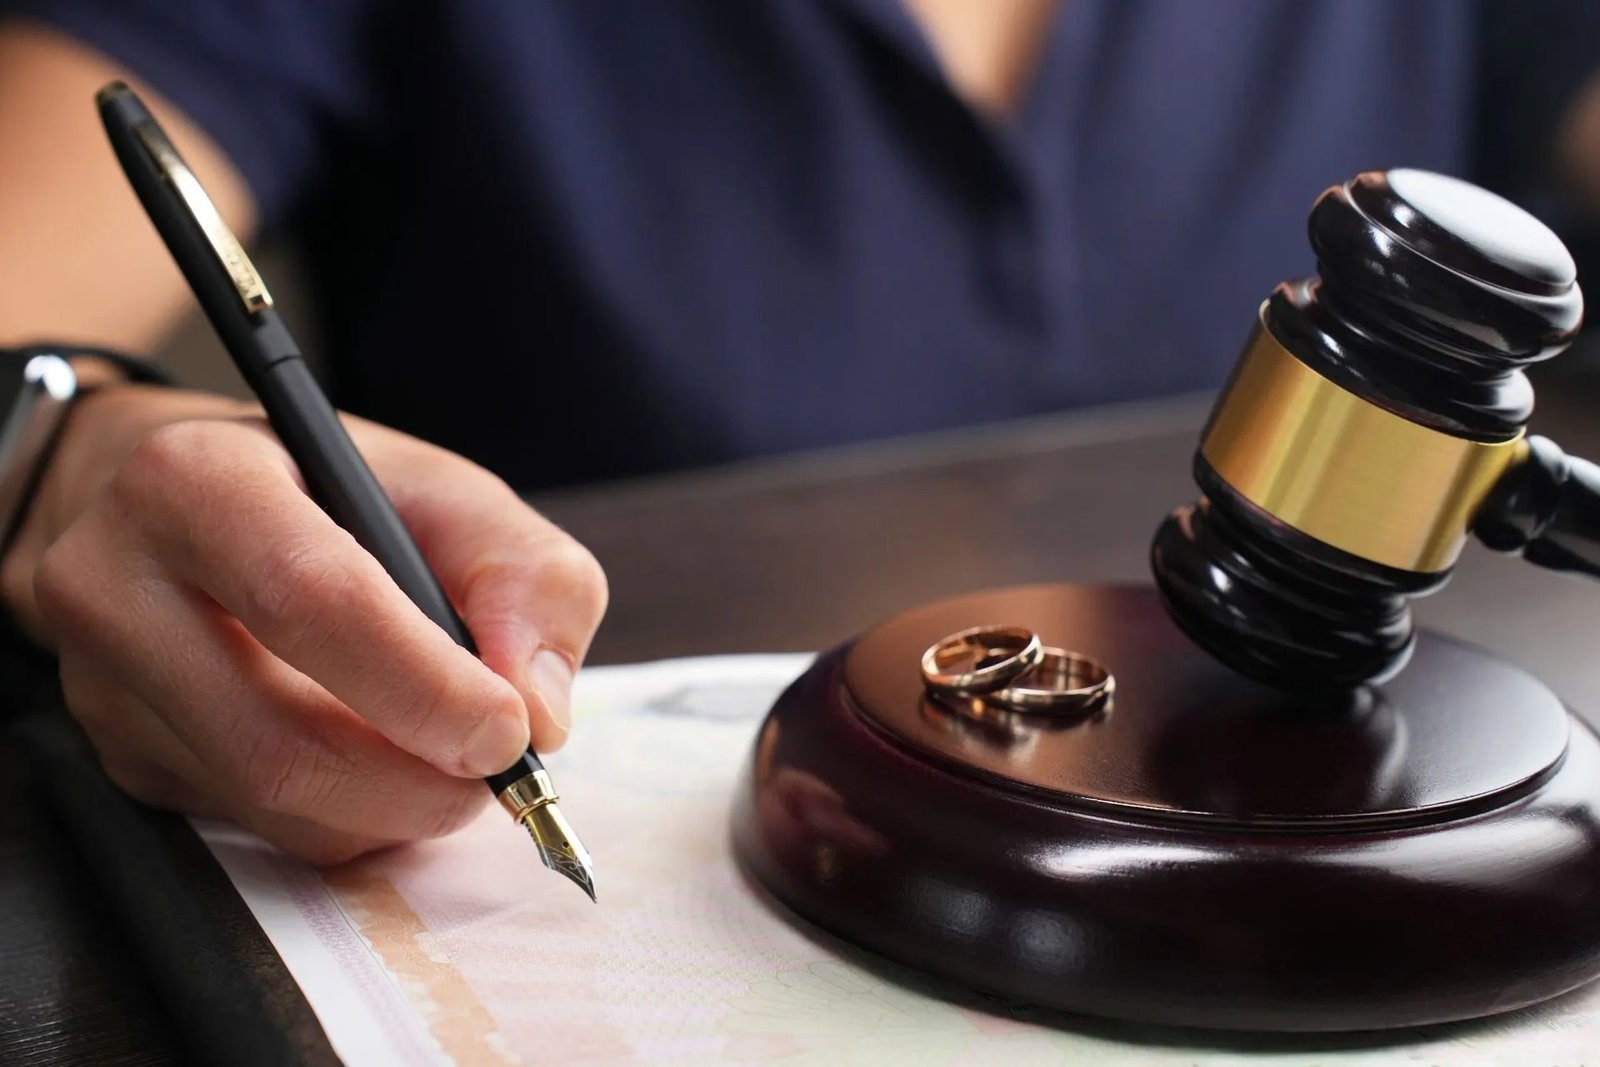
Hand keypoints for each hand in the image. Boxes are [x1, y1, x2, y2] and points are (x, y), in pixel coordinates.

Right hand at [1, 385, 607, 862]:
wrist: (185, 508)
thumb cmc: (328, 493)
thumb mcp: (449, 493)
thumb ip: (526, 578)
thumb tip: (539, 714)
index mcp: (197, 483)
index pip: (309, 600)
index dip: (424, 685)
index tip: (509, 732)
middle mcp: (118, 586)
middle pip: (280, 739)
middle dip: (418, 781)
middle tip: (499, 772)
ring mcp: (103, 687)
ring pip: (275, 805)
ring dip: (395, 808)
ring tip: (449, 757)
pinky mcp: (124, 760)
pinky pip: (260, 828)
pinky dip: (352, 817)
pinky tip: (380, 761)